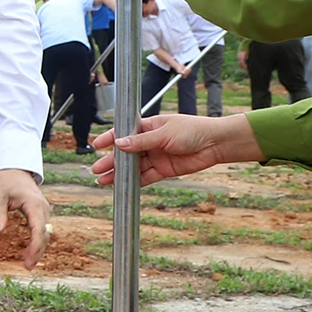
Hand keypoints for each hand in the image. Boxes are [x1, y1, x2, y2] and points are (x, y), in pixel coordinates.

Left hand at [0, 170, 48, 267]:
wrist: (14, 168)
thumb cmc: (5, 180)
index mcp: (34, 204)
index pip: (38, 229)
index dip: (35, 246)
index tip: (29, 259)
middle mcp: (42, 208)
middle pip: (45, 234)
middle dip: (38, 251)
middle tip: (28, 266)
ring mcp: (43, 210)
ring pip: (45, 233)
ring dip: (38, 247)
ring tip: (28, 262)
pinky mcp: (40, 212)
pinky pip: (42, 229)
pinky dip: (38, 240)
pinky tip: (30, 250)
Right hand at [91, 111, 261, 183]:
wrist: (214, 144)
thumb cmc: (192, 130)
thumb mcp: (164, 133)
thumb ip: (141, 141)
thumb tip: (119, 143)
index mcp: (149, 126)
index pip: (124, 132)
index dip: (110, 138)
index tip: (97, 145)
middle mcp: (150, 142)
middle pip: (126, 152)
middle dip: (111, 160)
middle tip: (96, 168)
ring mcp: (156, 156)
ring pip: (133, 166)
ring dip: (119, 173)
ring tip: (104, 180)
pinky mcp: (164, 170)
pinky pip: (145, 177)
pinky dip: (134, 182)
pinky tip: (122, 185)